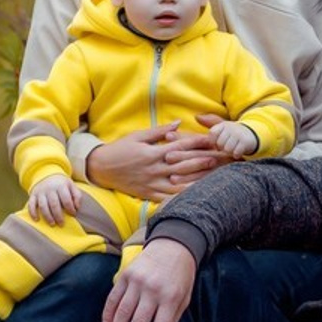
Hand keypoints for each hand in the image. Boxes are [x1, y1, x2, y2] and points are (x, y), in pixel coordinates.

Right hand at [28, 175, 81, 224]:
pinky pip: (31, 204)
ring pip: (43, 206)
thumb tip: (77, 208)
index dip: (70, 208)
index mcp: (60, 186)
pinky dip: (32, 212)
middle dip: (58, 216)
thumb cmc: (61, 183)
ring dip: (47, 216)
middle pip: (54, 204)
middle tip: (62, 224)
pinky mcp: (33, 195)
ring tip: (52, 224)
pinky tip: (36, 219)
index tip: (73, 214)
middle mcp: (49, 189)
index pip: (66, 199)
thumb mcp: (71, 185)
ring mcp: (40, 192)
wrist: (46, 173)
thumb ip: (77, 196)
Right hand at [85, 122, 232, 199]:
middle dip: (203, 161)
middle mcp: (154, 170)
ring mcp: (152, 184)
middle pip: (184, 166)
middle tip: (220, 158)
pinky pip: (169, 198)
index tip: (211, 139)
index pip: (179, 147)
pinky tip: (196, 196)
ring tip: (214, 177)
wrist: (100, 168)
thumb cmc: (120, 149)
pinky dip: (183, 197)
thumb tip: (178, 123)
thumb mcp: (137, 136)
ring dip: (197, 180)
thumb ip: (159, 131)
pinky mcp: (149, 194)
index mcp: (152, 153)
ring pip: (179, 184)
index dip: (197, 143)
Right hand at [102, 238, 197, 321]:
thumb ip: (172, 321)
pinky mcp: (125, 275)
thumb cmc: (180, 276)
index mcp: (172, 298)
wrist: (173, 245)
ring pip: (123, 312)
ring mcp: (137, 281)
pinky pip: (113, 299)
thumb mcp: (183, 298)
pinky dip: (108, 315)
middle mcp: (153, 290)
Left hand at [207, 119, 256, 157]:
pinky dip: (236, 154)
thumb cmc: (232, 133)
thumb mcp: (221, 127)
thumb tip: (197, 117)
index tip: (218, 142)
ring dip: (230, 152)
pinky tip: (238, 152)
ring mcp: (238, 135)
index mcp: (223, 124)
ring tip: (232, 148)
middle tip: (227, 146)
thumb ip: (209, 123)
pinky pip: (236, 152)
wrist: (251, 134)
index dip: (214, 142)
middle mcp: (230, 128)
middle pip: (219, 143)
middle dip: (222, 148)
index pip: (212, 134)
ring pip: (227, 149)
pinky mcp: (245, 142)